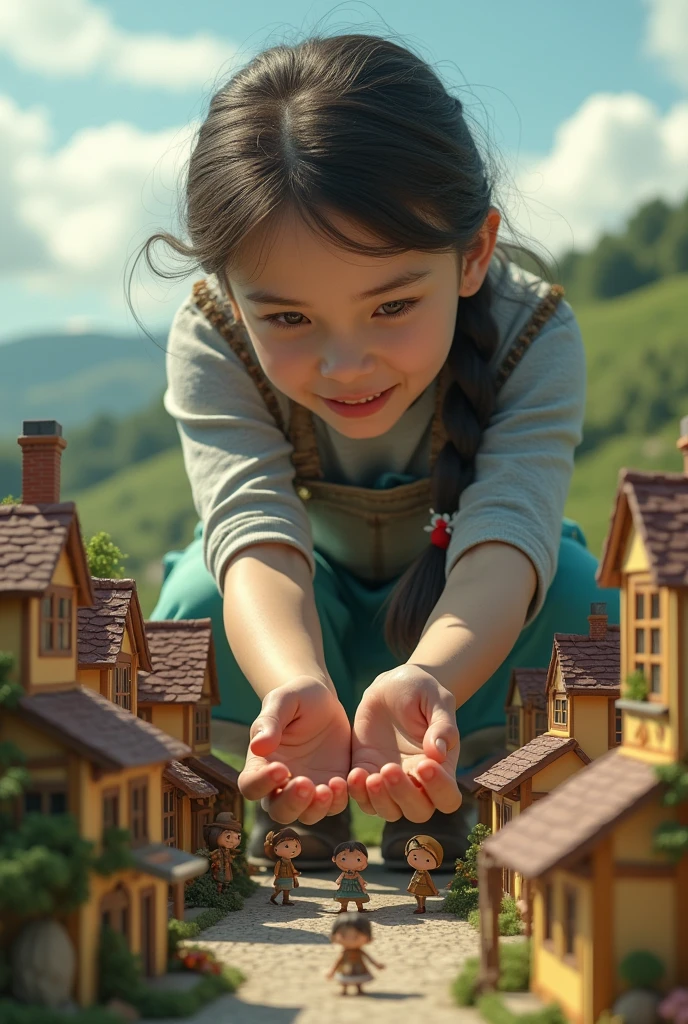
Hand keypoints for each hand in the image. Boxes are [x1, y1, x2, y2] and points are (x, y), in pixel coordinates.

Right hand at [238, 676, 350, 823]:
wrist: (325, 701)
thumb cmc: (296, 698)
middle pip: (278, 810)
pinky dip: (337, 801)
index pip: (250, 785)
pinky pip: (333, 806)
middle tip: (306, 784)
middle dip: (291, 803)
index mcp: (261, 763)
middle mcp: (281, 784)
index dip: (262, 783)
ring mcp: (307, 789)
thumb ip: (270, 721)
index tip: (281, 768)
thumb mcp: (283, 701)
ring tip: (329, 786)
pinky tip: (343, 781)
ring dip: (316, 808)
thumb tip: (258, 746)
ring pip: (306, 816)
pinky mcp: (331, 789)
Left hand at [348, 664, 460, 820]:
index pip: (447, 797)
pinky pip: (362, 797)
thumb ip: (442, 726)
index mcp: (441, 768)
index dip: (439, 789)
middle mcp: (418, 782)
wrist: (391, 686)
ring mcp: (391, 782)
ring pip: (389, 811)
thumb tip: (439, 753)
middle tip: (389, 768)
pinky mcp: (367, 773)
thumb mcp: (436, 700)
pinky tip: (355, 772)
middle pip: (417, 811)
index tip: (424, 764)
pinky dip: (357, 792)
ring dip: (379, 799)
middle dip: (404, 796)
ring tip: (368, 774)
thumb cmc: (421, 691)